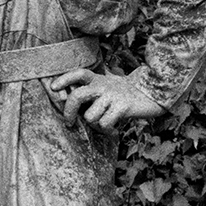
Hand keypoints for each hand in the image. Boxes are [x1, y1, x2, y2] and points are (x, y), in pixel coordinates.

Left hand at [49, 68, 163, 131]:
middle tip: (69, 123)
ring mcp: (113, 96)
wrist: (152, 95)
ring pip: (90, 116)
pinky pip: (104, 124)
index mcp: (98, 79)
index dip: (64, 79)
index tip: (52, 88)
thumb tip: (68, 98)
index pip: (78, 73)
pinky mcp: (123, 107)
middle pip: (77, 96)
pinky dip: (107, 131)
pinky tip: (113, 130)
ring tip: (104, 124)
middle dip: (68, 112)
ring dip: (95, 125)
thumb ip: (93, 88)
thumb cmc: (124, 93)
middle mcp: (103, 85)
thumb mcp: (108, 84)